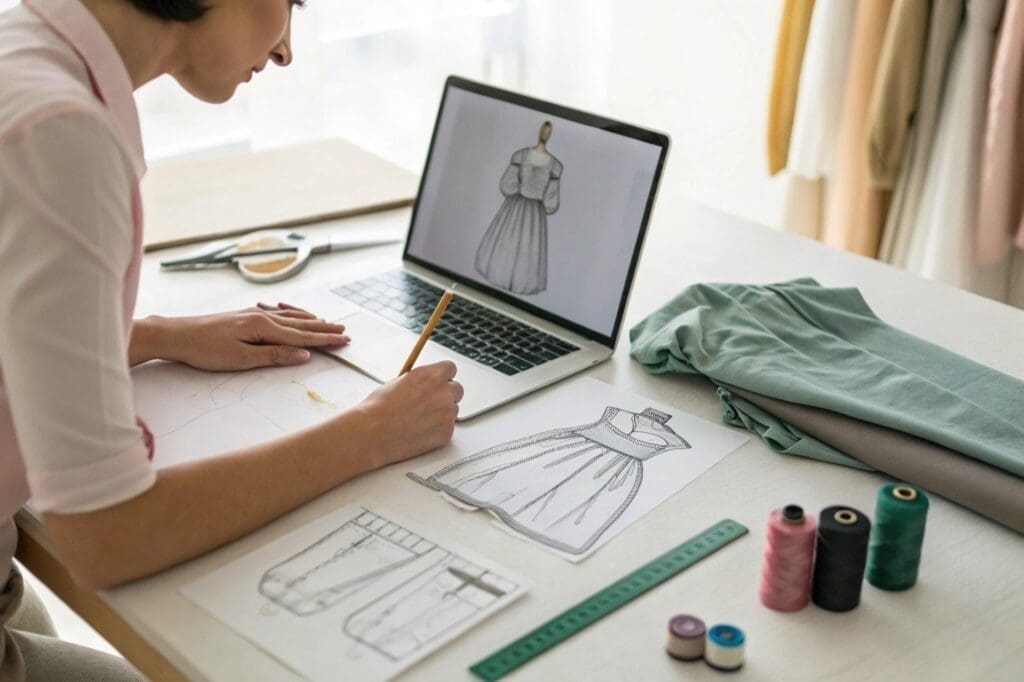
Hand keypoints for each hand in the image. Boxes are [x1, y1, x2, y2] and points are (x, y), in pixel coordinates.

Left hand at [133, 302, 349, 370]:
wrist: (176, 334)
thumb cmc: (205, 350)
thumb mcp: (241, 359)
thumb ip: (274, 356)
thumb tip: (304, 355)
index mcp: (264, 328)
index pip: (302, 337)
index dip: (324, 340)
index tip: (344, 341)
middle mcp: (262, 317)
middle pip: (300, 325)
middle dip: (324, 329)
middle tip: (345, 331)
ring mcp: (253, 314)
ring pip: (290, 317)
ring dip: (311, 320)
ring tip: (327, 321)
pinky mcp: (244, 316)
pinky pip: (277, 313)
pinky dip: (292, 314)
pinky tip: (293, 312)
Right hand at [355, 361, 463, 466]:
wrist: (372, 433)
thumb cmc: (378, 408)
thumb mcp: (398, 382)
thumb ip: (419, 381)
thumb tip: (426, 383)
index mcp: (430, 376)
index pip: (451, 369)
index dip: (444, 376)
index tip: (439, 382)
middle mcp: (443, 392)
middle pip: (457, 389)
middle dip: (446, 395)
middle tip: (430, 403)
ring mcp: (447, 414)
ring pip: (453, 410)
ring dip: (442, 413)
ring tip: (419, 420)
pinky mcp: (446, 433)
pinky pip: (448, 428)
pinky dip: (438, 430)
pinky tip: (419, 431)